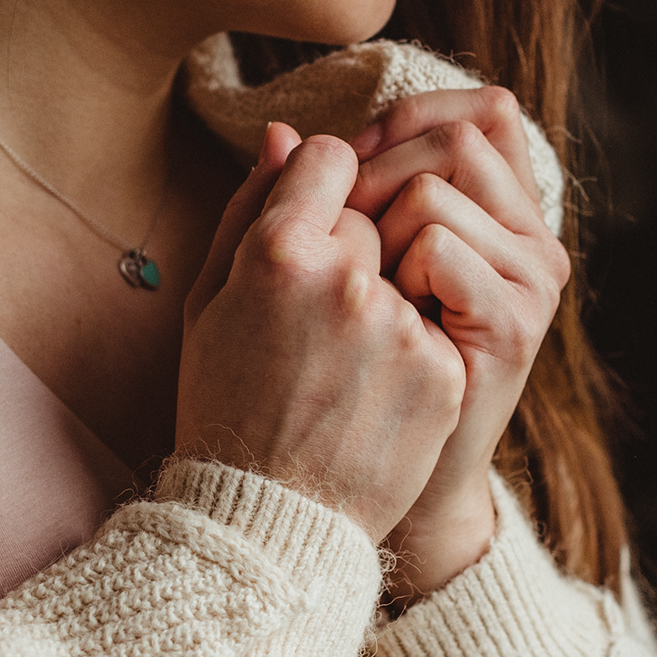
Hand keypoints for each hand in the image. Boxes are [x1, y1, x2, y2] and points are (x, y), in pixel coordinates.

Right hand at [175, 125, 466, 544]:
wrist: (269, 520)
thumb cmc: (227, 405)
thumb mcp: (212, 304)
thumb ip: (253, 210)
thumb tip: (290, 136)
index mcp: (278, 252)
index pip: (332, 159)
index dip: (325, 190)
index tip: (315, 228)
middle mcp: (345, 279)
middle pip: (376, 212)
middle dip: (357, 248)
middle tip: (321, 316)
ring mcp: (400, 326)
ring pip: (413, 265)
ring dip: (389, 297)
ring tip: (344, 362)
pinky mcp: (443, 370)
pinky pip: (438, 321)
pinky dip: (416, 347)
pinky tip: (375, 391)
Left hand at [345, 86, 569, 598]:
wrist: (376, 478)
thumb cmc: (334, 375)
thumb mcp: (311, 273)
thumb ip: (299, 200)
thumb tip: (278, 130)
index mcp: (495, 210)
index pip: (475, 111)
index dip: (396, 125)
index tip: (341, 169)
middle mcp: (524, 234)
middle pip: (459, 137)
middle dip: (380, 171)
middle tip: (343, 236)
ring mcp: (528, 278)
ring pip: (436, 189)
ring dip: (379, 229)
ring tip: (373, 291)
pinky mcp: (515, 321)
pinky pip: (438, 247)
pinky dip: (396, 272)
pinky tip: (391, 319)